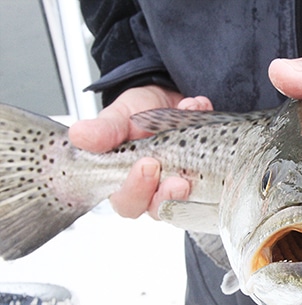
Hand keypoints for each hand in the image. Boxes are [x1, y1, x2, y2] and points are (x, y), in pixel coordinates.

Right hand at [69, 85, 212, 217]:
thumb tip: (80, 136)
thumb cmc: (137, 114)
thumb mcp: (118, 116)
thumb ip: (104, 130)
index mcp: (129, 182)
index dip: (137, 191)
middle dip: (171, 196)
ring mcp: (185, 179)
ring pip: (192, 197)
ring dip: (197, 177)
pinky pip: (218, 165)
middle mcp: (158, 187)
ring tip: (200, 152)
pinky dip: (211, 136)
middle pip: (163, 209)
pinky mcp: (210, 170)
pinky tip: (198, 108)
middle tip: (178, 179)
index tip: (146, 165)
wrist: (165, 94)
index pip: (129, 203)